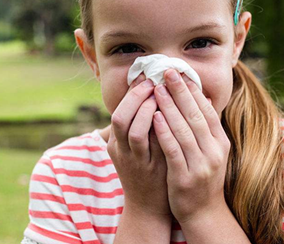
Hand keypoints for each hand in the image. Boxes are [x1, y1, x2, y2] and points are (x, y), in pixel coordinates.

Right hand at [107, 74, 169, 216]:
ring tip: (160, 94)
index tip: (147, 77)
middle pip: (120, 116)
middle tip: (154, 81)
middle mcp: (119, 149)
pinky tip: (167, 115)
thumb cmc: (148, 169)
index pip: (118, 110)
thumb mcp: (139, 146)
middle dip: (136, 96)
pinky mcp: (145, 169)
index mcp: (115, 141)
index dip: (132, 92)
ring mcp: (131, 160)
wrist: (148, 207)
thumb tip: (157, 95)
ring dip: (145, 108)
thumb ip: (143, 124)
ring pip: (131, 128)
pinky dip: (156, 127)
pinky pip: (148, 144)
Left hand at [152, 69, 230, 223]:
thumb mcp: (211, 150)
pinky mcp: (185, 177)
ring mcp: (201, 165)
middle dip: (181, 91)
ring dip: (170, 106)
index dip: (193, 90)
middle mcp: (214, 151)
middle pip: (196, 115)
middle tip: (168, 71)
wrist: (203, 212)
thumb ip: (206, 127)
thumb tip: (201, 97)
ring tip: (158, 88)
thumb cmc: (203, 176)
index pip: (207, 110)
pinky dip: (164, 131)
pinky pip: (174, 149)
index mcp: (221, 142)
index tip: (181, 72)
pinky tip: (155, 116)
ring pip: (184, 129)